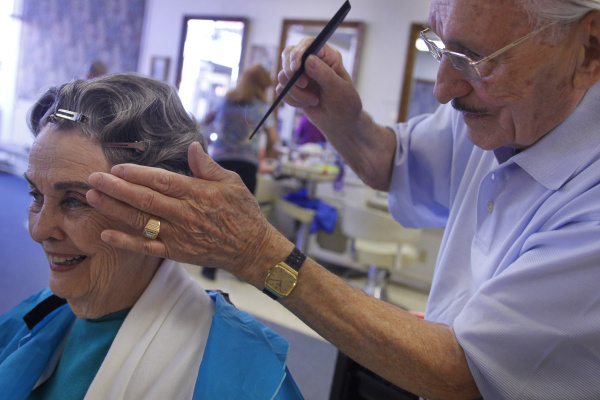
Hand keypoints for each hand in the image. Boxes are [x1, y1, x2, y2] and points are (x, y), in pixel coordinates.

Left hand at [86, 142, 291, 285]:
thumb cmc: (243, 213)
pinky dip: (125, 242)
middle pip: (144, 199)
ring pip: (140, 221)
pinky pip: (147, 247)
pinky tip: (106, 234)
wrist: (251, 248)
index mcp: (197, 193)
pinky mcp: (176, 252)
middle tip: (92, 178)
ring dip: (114, 210)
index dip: (136, 174)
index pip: (161, 181)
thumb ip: (208, 166)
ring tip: (92, 198)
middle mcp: (184, 214)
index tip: (116, 168)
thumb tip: (191, 147)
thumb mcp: (232, 182)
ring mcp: (178, 235)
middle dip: (116, 189)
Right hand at [278, 37, 362, 133]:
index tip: (296, 68)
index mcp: (326, 56)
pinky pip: (281, 90)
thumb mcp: (338, 89)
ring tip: (314, 101)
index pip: (307, 44)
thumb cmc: (344, 103)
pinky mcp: (293, 88)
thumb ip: (324, 74)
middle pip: (288, 55)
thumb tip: (308, 60)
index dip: (298, 53)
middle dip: (292, 73)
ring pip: (283, 76)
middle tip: (304, 85)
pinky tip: (307, 104)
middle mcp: (311, 61)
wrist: (339, 122)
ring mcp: (301, 74)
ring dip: (296, 92)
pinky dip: (292, 100)